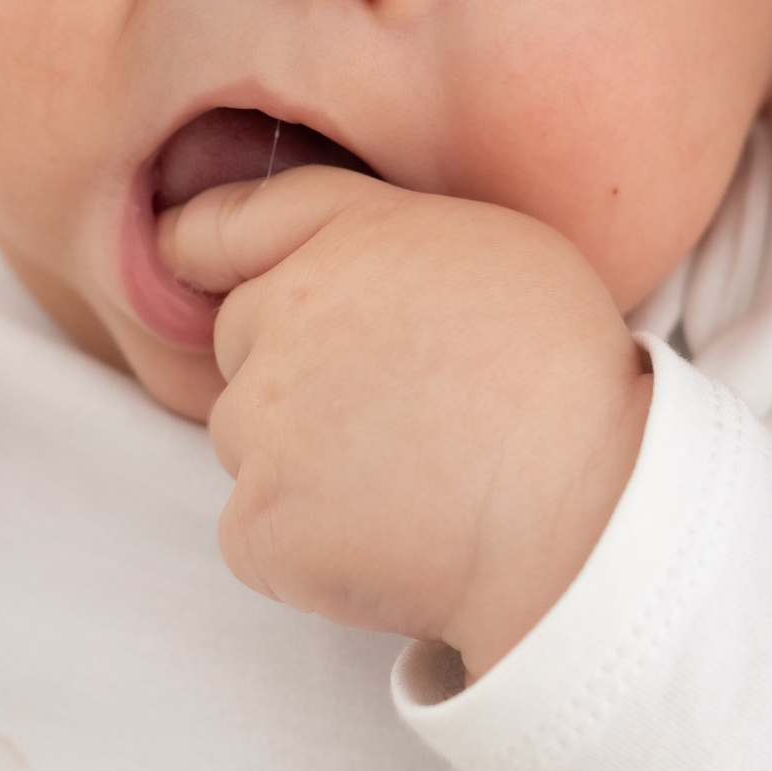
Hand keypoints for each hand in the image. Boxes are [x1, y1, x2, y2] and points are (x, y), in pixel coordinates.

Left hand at [161, 166, 650, 679]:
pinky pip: (256, 533)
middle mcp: (281, 316)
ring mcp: (259, 427)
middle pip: (239, 341)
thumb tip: (333, 268)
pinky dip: (307, 546)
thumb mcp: (492, 245)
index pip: (224, 224)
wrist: (586, 510)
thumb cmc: (563, 374)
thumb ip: (384, 240)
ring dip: (298, 460)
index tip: (186, 258)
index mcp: (340, 237)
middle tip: (394, 408)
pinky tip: (390, 538)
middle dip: (289, 369)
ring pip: (247, 441)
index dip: (200, 243)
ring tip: (410, 476)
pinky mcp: (258, 526)